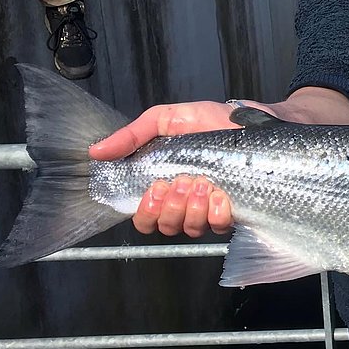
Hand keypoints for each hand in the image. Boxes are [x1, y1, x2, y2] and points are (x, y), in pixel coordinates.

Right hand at [89, 101, 243, 237]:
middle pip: (164, 227)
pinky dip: (216, 213)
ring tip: (202, 183)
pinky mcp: (234, 211)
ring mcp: (209, 209)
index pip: (145, 217)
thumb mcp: (166, 120)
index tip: (154, 189)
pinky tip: (221, 194)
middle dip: (170, 207)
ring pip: (190, 228)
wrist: (251, 120)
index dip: (146, 211)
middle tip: (181, 182)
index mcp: (164, 185)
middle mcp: (185, 202)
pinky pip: (218, 226)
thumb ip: (131, 135)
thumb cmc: (211, 120)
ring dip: (192, 208)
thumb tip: (96, 152)